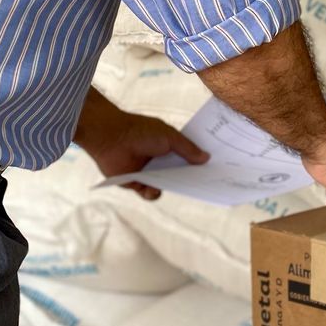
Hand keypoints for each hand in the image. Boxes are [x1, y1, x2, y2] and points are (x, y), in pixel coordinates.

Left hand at [77, 108, 206, 200]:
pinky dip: (153, 193)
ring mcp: (148, 173)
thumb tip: (206, 158)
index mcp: (168, 146)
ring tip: (183, 188)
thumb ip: (188, 149)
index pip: (187, 157)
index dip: (199, 163)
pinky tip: (154, 188)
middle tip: (206, 184)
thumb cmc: (140, 132)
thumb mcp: (170, 137)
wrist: (111, 138)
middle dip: (190, 179)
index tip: (214, 169)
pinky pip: (149, 194)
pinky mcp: (135, 184)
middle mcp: (159, 160)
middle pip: (179, 174)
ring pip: (166, 186)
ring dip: (173, 187)